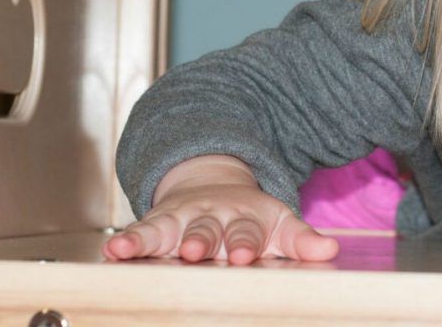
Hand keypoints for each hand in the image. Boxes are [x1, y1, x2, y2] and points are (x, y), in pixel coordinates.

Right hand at [102, 155, 338, 264]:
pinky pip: (140, 232)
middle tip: (196, 251)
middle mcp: (213, 217)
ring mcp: (183, 219)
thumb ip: (301, 240)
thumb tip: (330, 249)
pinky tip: (111, 251)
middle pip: (206, 230)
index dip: (244, 243)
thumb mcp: (280, 225)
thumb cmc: (251, 219)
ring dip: (153, 240)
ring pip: (167, 229)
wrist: (216, 185)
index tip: (243, 255)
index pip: (247, 233)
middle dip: (201, 241)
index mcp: (247, 219)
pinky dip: (126, 241)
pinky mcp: (157, 223)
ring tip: (133, 250)